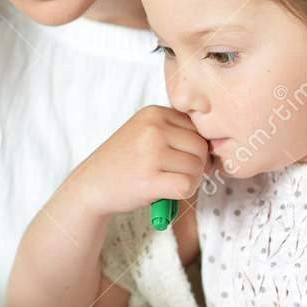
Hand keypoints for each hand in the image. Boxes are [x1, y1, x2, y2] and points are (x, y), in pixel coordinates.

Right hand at [75, 106, 208, 216]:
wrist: (91, 185)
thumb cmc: (124, 162)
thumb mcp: (145, 133)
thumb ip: (176, 132)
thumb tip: (215, 147)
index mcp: (153, 112)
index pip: (197, 127)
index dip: (193, 147)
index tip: (177, 159)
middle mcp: (152, 128)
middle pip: (201, 147)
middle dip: (194, 164)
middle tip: (174, 173)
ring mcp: (150, 153)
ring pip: (197, 167)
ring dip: (188, 180)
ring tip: (166, 181)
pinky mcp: (149, 179)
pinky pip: (187, 186)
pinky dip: (183, 193)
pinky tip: (166, 192)